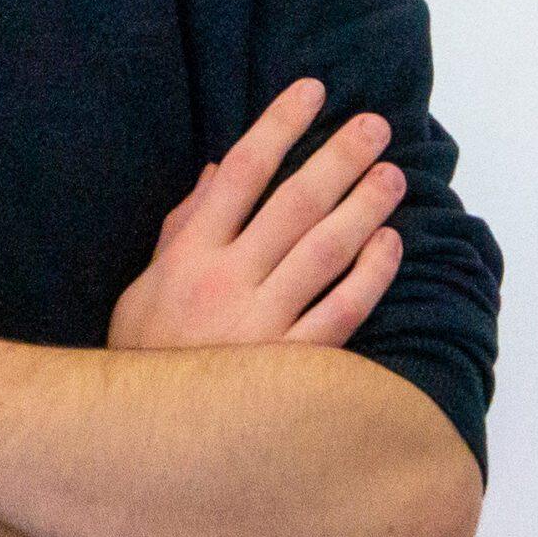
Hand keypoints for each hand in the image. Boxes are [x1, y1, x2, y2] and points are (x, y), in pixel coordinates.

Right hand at [107, 80, 404, 352]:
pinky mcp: (293, 366)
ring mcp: (263, 324)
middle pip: (294, 202)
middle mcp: (227, 281)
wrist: (147, 443)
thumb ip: (181, 227)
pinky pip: (342, 311)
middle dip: (337, 157)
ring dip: (364, 208)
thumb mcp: (145, 285)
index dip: (280, 125)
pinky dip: (370, 276)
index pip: (242, 171)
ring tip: (392, 177)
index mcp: (188, 254)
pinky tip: (391, 245)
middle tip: (374, 126)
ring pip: (325, 251)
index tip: (313, 93)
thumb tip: (219, 172)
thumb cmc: (146, 359)